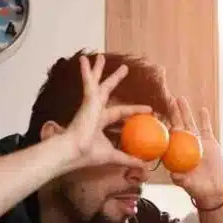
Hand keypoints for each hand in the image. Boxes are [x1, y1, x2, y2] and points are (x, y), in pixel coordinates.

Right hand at [61, 55, 152, 172]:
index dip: (134, 110)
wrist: (74, 152)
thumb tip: (144, 166)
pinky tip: (85, 59)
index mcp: (100, 122)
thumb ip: (128, 158)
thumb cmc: (88, 155)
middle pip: (106, 91)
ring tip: (100, 56)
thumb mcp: (114, 155)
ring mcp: (90, 105)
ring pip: (96, 83)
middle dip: (114, 79)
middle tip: (124, 68)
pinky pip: (88, 83)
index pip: (121, 113)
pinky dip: (86, 72)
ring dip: (98, 70)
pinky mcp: (87, 101)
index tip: (149, 109)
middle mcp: (94, 111)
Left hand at [158, 72, 222, 205]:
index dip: (162, 126)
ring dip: (185, 111)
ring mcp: (196, 142)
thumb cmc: (197, 189)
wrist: (214, 190)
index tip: (156, 116)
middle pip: (177, 125)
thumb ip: (181, 179)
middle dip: (172, 112)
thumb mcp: (189, 185)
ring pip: (190, 123)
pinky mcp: (209, 143)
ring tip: (181, 98)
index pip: (166, 137)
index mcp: (175, 153)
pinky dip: (205, 119)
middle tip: (167, 98)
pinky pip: (206, 128)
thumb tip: (174, 175)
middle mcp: (183, 145)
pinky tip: (202, 109)